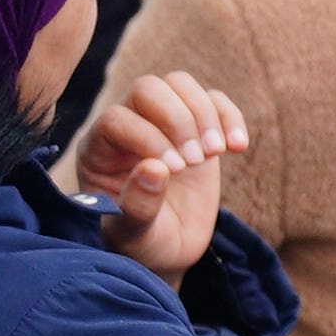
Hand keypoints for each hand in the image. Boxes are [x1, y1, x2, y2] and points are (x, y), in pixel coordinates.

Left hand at [70, 72, 247, 278]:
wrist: (167, 250)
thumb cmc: (141, 244)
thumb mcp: (133, 236)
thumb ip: (138, 206)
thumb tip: (154, 168)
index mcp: (98, 150)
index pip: (117, 119)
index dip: (148, 138)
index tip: (174, 170)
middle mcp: (127, 127)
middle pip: (148, 89)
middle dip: (177, 119)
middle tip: (195, 160)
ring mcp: (162, 124)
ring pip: (179, 84)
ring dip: (204, 114)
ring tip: (215, 153)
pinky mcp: (196, 127)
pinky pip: (213, 99)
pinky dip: (230, 117)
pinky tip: (237, 147)